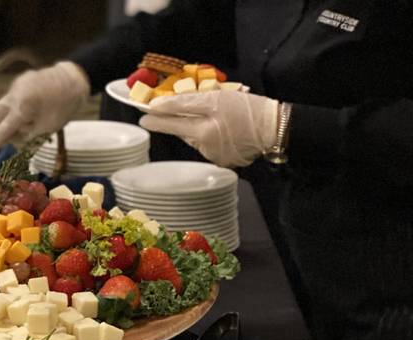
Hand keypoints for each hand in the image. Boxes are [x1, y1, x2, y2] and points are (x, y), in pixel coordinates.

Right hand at [0, 61, 90, 153]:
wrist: (73, 79)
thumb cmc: (63, 106)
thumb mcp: (47, 129)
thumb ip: (28, 138)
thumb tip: (15, 146)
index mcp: (21, 108)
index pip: (3, 129)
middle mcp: (13, 95)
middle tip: (5, 139)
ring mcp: (15, 86)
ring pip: (2, 107)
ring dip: (6, 119)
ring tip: (23, 126)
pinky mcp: (19, 81)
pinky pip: (11, 98)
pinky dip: (15, 108)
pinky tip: (30, 112)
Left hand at [139, 91, 279, 166]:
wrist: (277, 129)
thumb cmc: (250, 109)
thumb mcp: (218, 98)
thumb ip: (187, 102)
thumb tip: (159, 106)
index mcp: (203, 130)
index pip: (172, 122)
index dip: (157, 119)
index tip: (143, 116)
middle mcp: (204, 147)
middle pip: (182, 131)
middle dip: (174, 121)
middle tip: (159, 115)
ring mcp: (213, 156)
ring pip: (195, 138)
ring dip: (195, 128)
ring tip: (211, 117)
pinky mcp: (223, 161)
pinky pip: (207, 146)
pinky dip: (208, 137)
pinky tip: (221, 129)